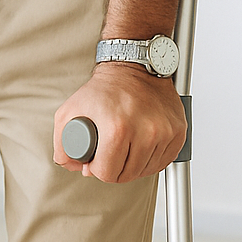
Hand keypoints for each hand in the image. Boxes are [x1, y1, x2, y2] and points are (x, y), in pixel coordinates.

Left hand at [53, 63, 186, 182]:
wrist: (133, 66)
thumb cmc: (103, 89)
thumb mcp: (70, 111)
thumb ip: (63, 144)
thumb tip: (74, 167)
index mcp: (118, 128)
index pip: (107, 173)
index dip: (97, 169)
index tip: (96, 158)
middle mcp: (145, 131)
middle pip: (128, 175)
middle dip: (115, 168)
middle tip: (109, 152)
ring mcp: (164, 132)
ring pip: (146, 170)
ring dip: (134, 164)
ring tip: (125, 145)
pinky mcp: (178, 131)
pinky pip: (164, 161)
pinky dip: (151, 158)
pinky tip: (141, 144)